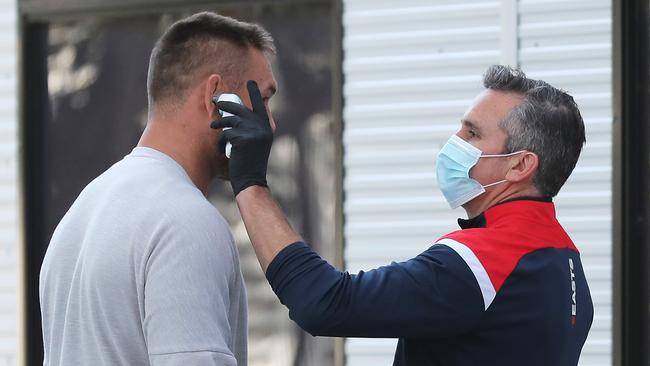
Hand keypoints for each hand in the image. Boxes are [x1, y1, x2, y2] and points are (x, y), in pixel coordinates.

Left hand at [211, 80, 272, 195]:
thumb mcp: (256, 143)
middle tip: (216, 102)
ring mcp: (253, 132)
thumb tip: (235, 116)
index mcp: (266, 127)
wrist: (251, 180)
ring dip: (219, 123)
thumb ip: (251, 129)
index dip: (254, 93)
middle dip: (226, 105)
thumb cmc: (250, 163)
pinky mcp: (243, 139)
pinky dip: (221, 141)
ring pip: (230, 120)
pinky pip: (226, 133)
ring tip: (213, 126)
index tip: (250, 81)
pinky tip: (222, 149)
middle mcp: (262, 127)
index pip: (260, 106)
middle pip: (240, 110)